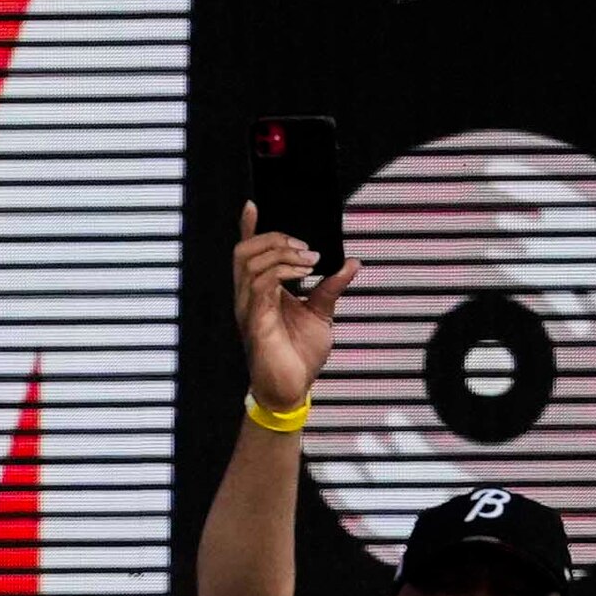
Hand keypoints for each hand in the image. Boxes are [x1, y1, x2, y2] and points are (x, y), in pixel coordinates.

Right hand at [232, 201, 358, 417]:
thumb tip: (351, 263)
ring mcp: (249, 309)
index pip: (248, 254)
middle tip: (307, 247)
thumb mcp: (322, 314)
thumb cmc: (299, 356)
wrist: (292, 391)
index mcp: (260, 293)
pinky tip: (304, 274)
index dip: (248, 228)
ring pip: (250, 262)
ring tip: (311, 260)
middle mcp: (248, 298)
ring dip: (283, 252)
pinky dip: (283, 271)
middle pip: (244, 251)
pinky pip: (260, 285)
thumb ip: (331, 287)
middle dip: (274, 238)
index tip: (253, 204)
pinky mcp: (256, 322)